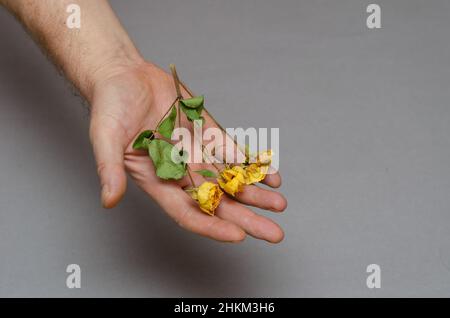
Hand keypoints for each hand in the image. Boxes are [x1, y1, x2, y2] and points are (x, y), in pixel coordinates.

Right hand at [90, 61, 286, 242]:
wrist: (126, 78)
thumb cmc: (110, 107)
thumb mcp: (106, 138)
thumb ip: (110, 168)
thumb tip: (109, 201)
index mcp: (159, 181)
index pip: (188, 212)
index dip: (212, 226)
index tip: (238, 235)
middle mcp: (182, 172)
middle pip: (218, 202)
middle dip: (246, 218)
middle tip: (274, 234)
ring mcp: (197, 153)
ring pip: (231, 180)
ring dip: (256, 193)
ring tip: (279, 204)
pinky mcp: (208, 134)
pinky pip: (234, 152)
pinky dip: (252, 164)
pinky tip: (272, 175)